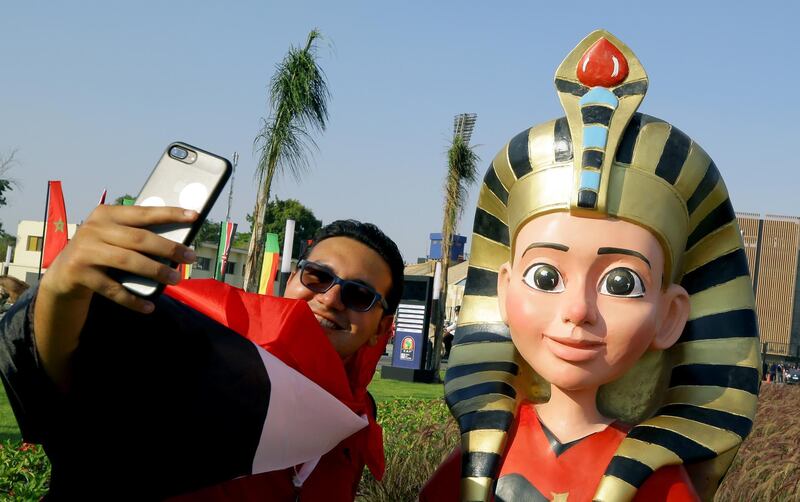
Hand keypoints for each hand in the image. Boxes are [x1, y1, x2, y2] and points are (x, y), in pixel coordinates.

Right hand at [35, 205, 198, 387]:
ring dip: (155, 271)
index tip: (195, 215)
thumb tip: (178, 243)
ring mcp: (85, 251)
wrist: (64, 273)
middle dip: (169, 248)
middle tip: (190, 257)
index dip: (170, 213)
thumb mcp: (114, 236)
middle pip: (139, 238)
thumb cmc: (101, 251)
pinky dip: (133, 299)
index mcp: (106, 214)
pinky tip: (150, 306)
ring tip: (176, 279)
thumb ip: (137, 234)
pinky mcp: (79, 273)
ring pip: (128, 261)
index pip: (144, 212)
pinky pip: (113, 289)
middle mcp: (94, 229)